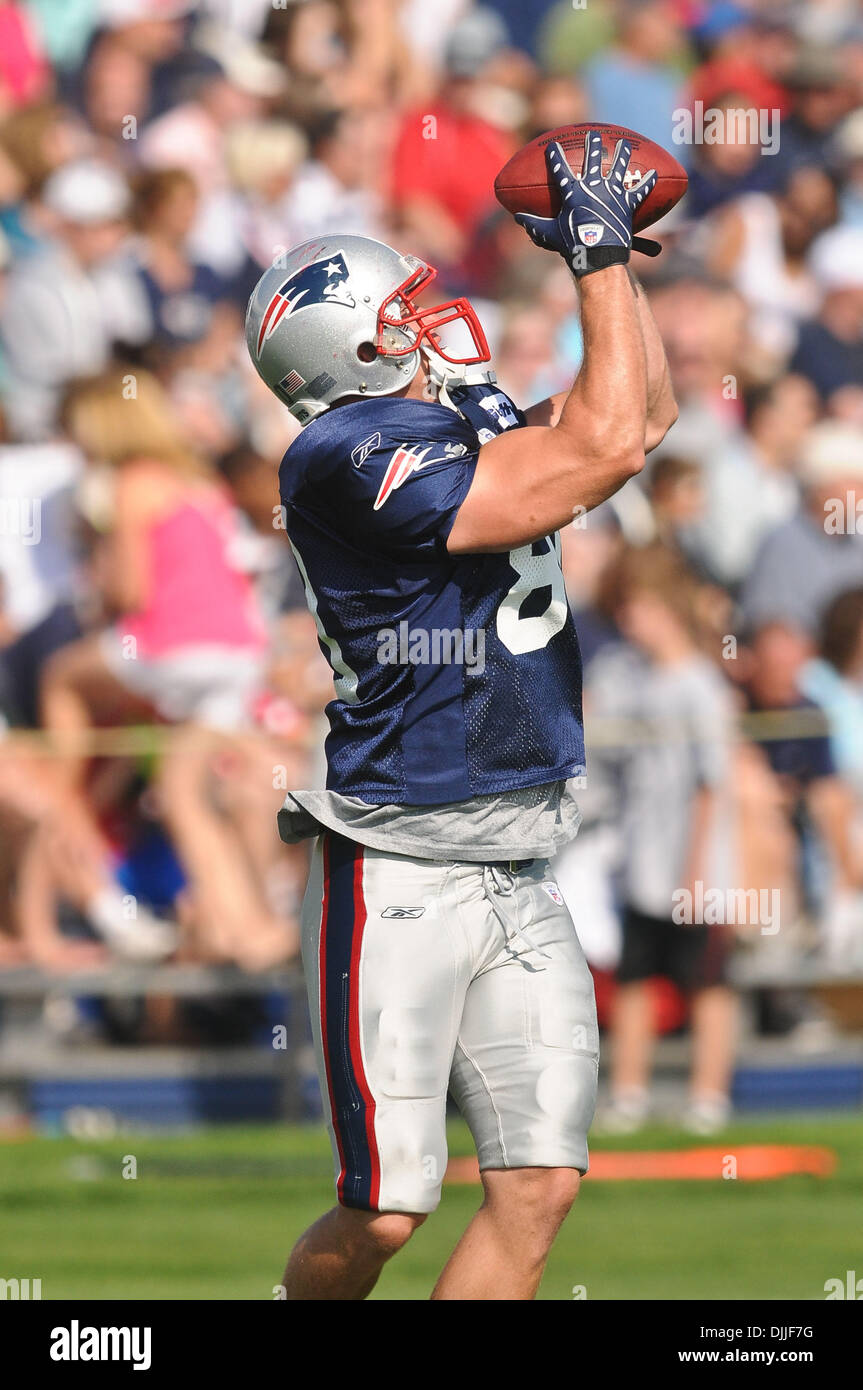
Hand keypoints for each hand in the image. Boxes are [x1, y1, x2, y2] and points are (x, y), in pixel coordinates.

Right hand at [515, 133, 657, 277]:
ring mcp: (612, 193)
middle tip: (594, 134)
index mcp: (572, 192)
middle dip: (593, 144)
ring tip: (624, 144)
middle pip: (593, 159)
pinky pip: (640, 191)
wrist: (598, 255)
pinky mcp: (627, 204)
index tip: (553, 144)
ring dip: (622, 154)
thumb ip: (534, 224)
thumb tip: (517, 218)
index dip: (556, 156)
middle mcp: (593, 186)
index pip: (560, 169)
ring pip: (619, 167)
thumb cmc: (572, 245)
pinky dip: (647, 183)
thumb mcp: (549, 234)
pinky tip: (654, 174)